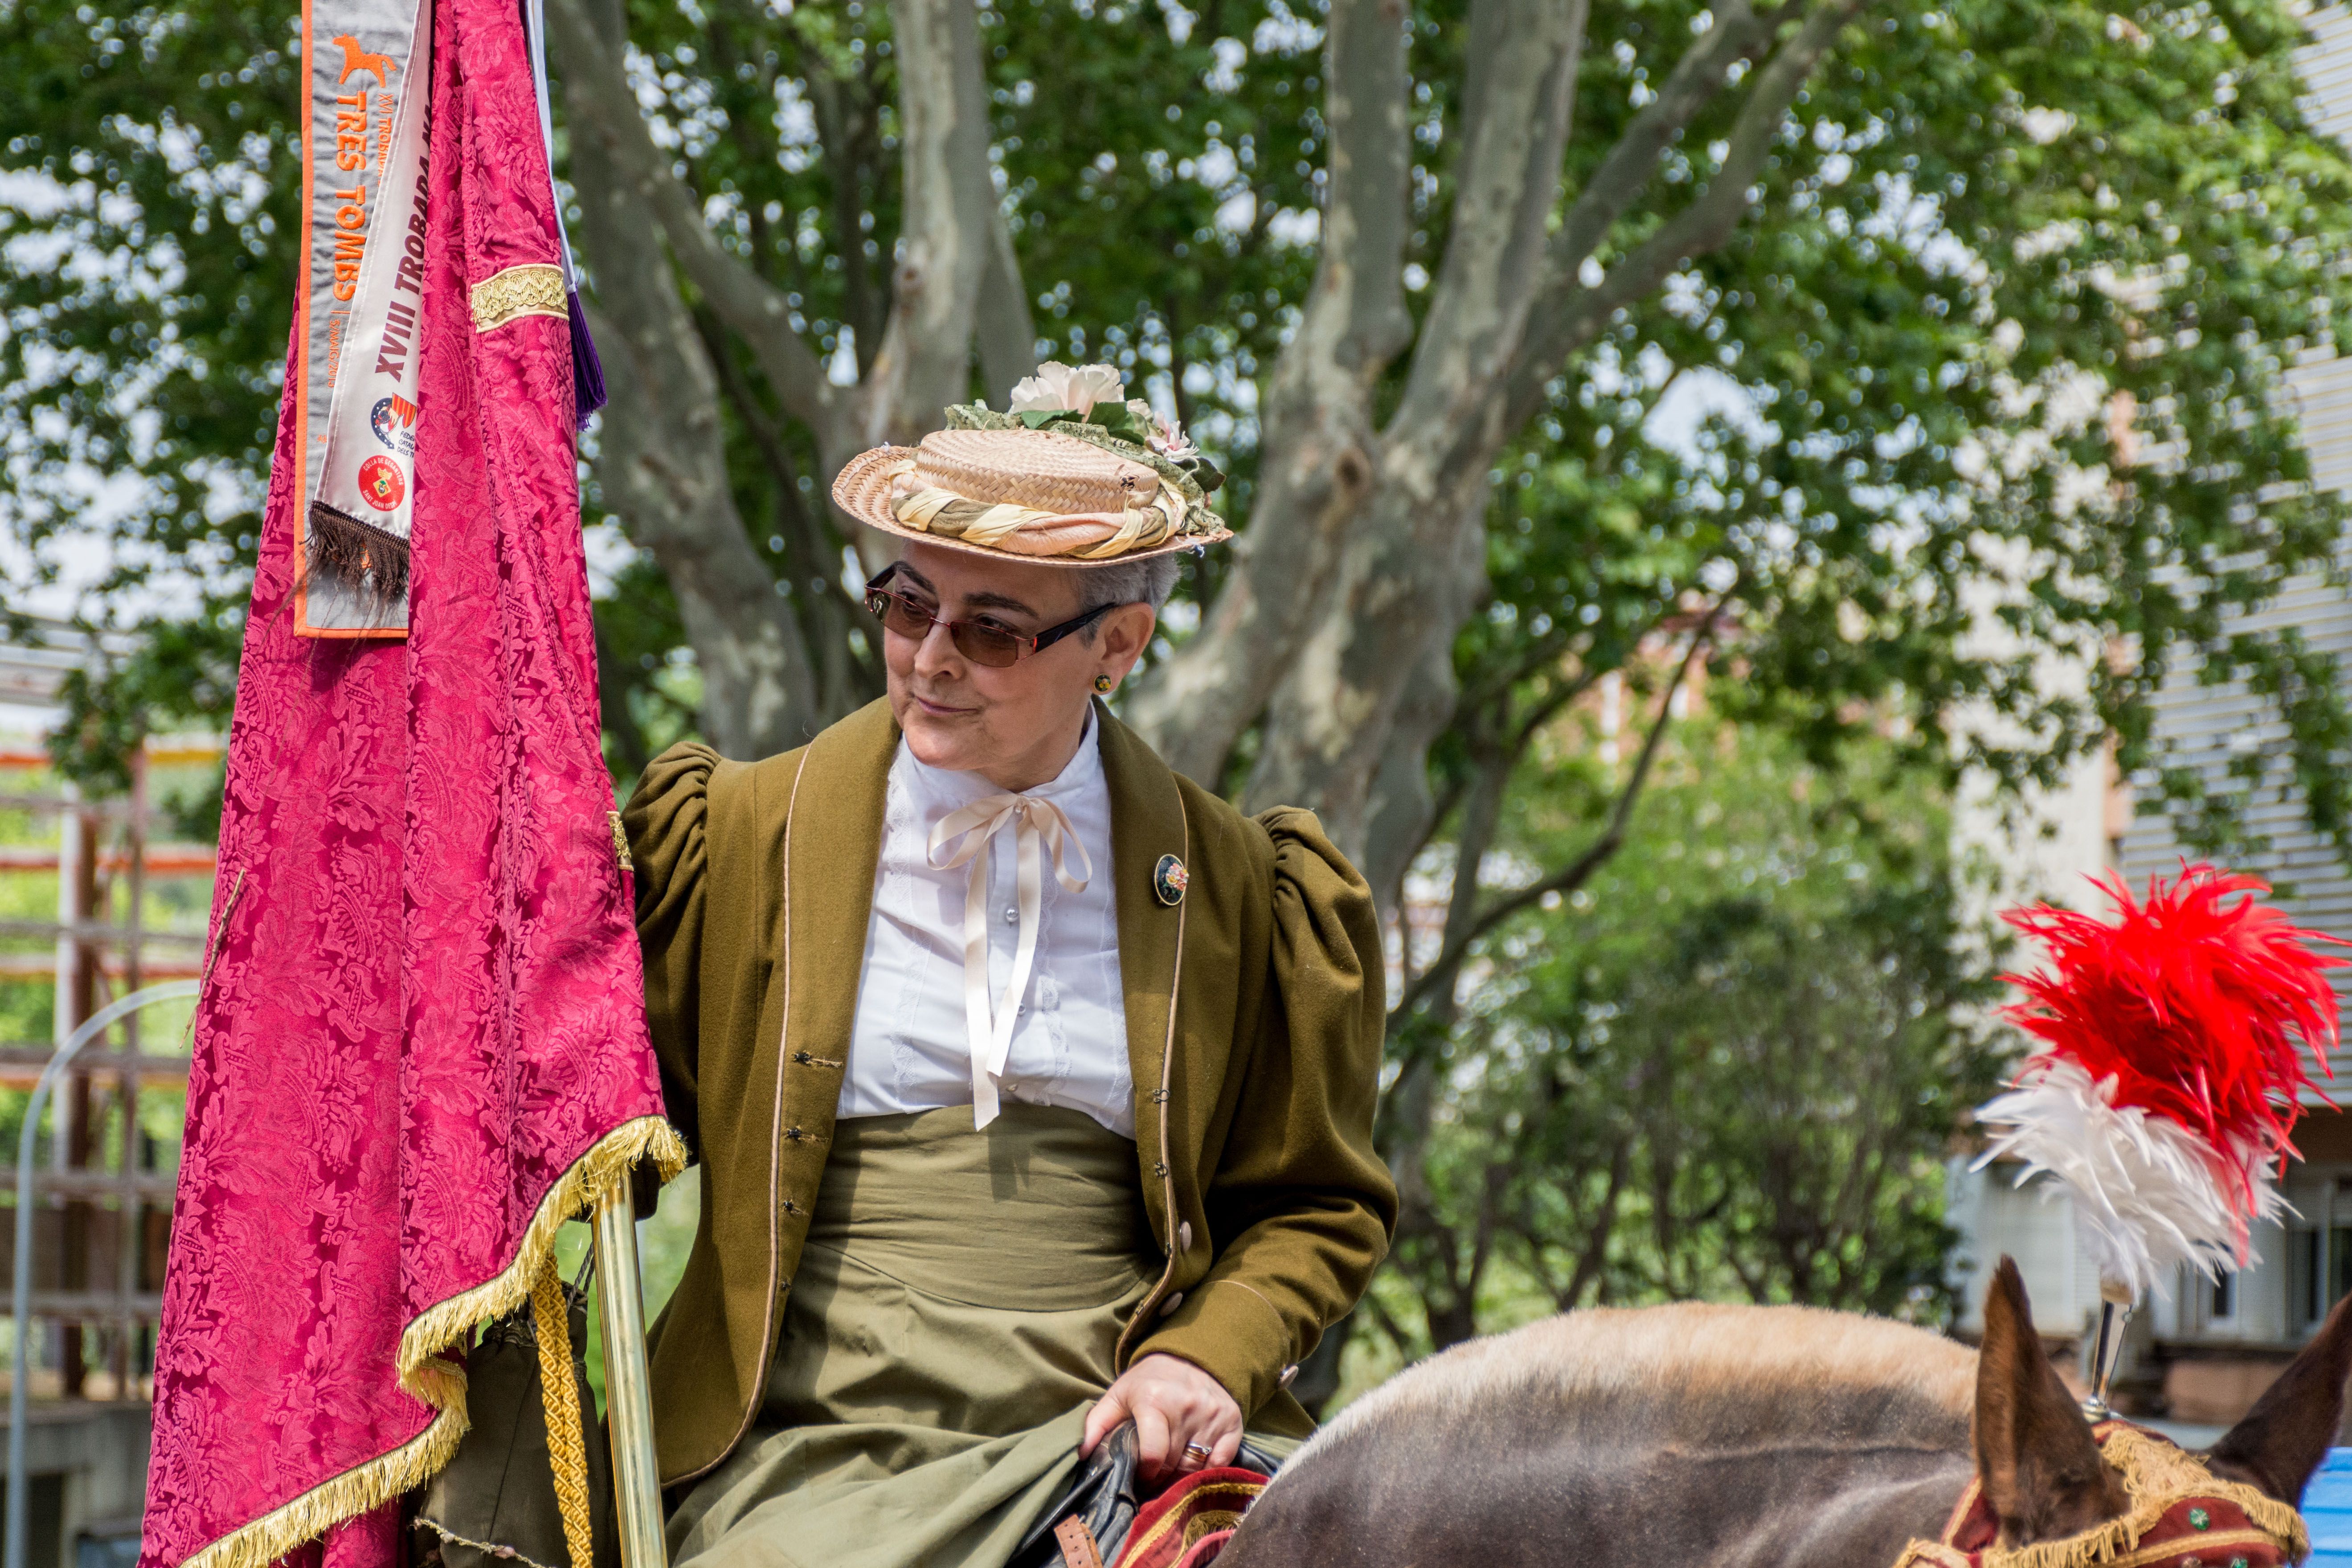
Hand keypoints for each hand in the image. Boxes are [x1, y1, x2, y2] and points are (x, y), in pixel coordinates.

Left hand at [1081, 1353, 1243, 1479]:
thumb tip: (1081, 1454)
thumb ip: (1097, 1423)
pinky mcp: (1233, 1421)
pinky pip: (1221, 1461)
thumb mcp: (1118, 1395)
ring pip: (1196, 1467)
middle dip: (1160, 1477)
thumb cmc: (1149, 1381)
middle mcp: (1187, 1407)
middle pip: (1173, 1465)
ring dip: (1181, 1476)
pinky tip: (1195, 1464)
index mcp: (1154, 1400)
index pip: (1153, 1455)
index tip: (1139, 1477)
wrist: (1191, 1356)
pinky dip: (1208, 1470)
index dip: (1144, 1474)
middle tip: (1152, 1477)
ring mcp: (1213, 1415)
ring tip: (1170, 1472)